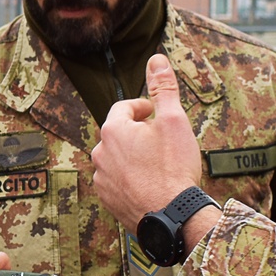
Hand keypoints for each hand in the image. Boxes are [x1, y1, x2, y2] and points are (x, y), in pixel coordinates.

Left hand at [92, 54, 205, 231]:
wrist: (172, 215)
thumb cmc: (173, 167)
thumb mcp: (173, 121)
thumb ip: (163, 88)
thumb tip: (156, 59)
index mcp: (113, 131)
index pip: (124, 108)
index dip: (142, 107)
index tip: (156, 113)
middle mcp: (101, 153)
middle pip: (119, 134)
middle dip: (138, 132)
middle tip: (161, 139)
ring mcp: (102, 179)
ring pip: (117, 158)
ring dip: (133, 156)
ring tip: (158, 164)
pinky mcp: (108, 200)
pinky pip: (117, 181)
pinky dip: (131, 178)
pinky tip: (151, 183)